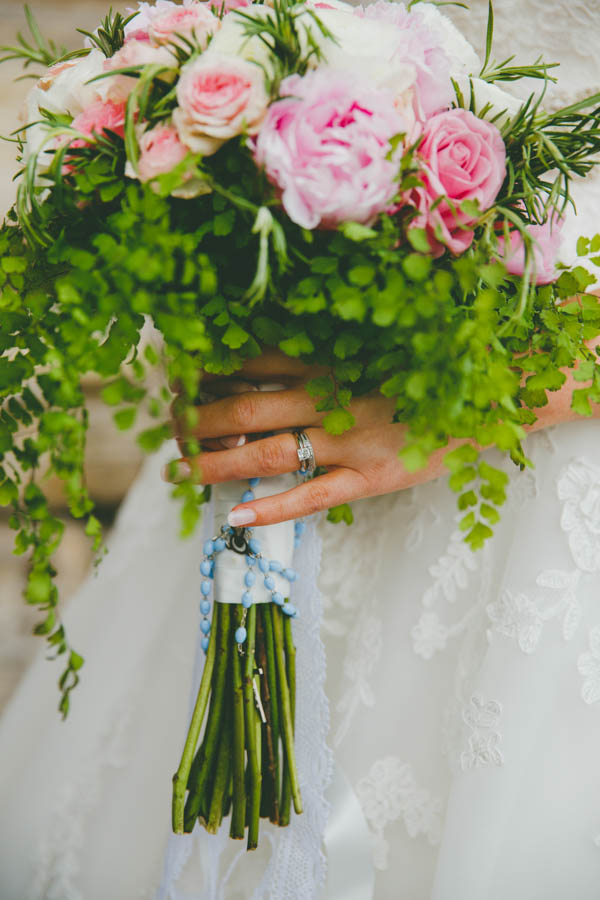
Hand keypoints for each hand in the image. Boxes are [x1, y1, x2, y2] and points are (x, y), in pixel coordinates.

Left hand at [164, 339, 599, 526]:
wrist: (499, 383)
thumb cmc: (439, 354)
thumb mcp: (381, 331)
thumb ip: (332, 337)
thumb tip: (281, 339)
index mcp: (335, 354)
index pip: (255, 361)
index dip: (212, 371)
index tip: (180, 378)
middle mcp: (333, 394)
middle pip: (248, 407)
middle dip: (201, 419)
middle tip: (169, 429)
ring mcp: (351, 439)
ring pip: (269, 451)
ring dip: (219, 461)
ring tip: (181, 470)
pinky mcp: (373, 477)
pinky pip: (313, 496)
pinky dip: (272, 507)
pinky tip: (235, 518)